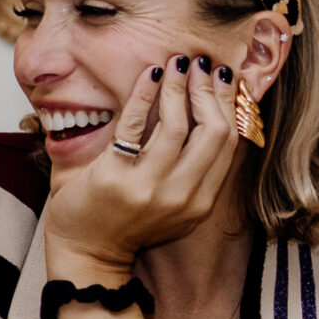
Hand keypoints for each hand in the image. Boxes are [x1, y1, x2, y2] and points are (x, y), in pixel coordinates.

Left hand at [43, 56, 240, 285]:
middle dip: (210, 91)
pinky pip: (135, 124)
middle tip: (203, 65)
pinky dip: (145, 94)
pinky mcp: (115, 177)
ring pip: (177, 125)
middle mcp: (181, 196)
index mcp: (201, 201)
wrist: (87, 254)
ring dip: (180, 87)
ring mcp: (148, 188)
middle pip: (213, 132)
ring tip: (177, 63)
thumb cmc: (127, 222)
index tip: (225, 79)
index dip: (230, 105)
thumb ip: (193, 170)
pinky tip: (151, 75)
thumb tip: (212, 116)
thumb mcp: (175, 204)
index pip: (230, 143)